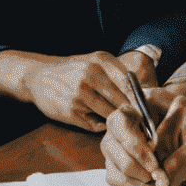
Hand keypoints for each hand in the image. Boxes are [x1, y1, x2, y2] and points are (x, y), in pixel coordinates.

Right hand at [0, 47, 157, 131]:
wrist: (39, 77)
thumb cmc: (73, 68)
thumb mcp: (95, 60)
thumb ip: (118, 71)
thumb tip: (143, 90)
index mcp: (98, 64)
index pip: (128, 85)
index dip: (140, 99)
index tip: (146, 107)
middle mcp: (88, 79)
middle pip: (121, 103)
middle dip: (132, 114)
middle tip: (141, 122)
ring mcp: (79, 97)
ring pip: (109, 116)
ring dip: (118, 122)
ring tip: (124, 124)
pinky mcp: (71, 113)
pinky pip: (95, 125)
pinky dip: (101, 126)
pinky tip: (102, 122)